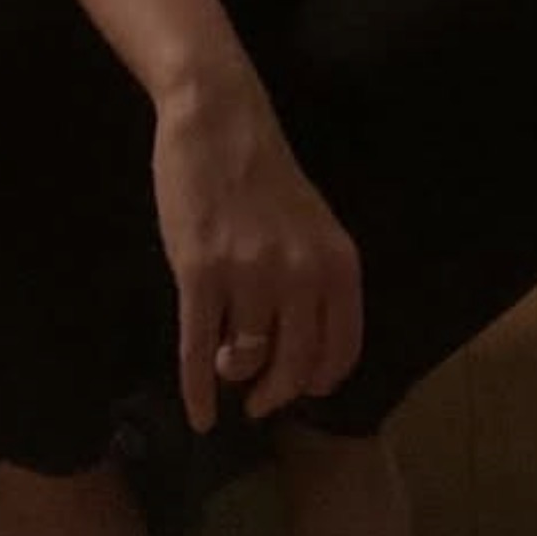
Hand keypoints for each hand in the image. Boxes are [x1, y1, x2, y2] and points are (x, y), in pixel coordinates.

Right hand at [152, 78, 363, 434]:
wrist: (217, 120)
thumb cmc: (264, 172)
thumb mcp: (313, 225)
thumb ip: (316, 280)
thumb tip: (298, 346)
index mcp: (337, 263)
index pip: (340, 350)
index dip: (317, 380)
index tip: (300, 390)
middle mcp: (300, 274)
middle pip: (293, 365)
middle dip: (275, 392)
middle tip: (259, 400)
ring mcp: (248, 275)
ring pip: (245, 358)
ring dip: (234, 373)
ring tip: (226, 366)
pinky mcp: (199, 273)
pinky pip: (198, 349)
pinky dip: (196, 390)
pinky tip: (197, 414)